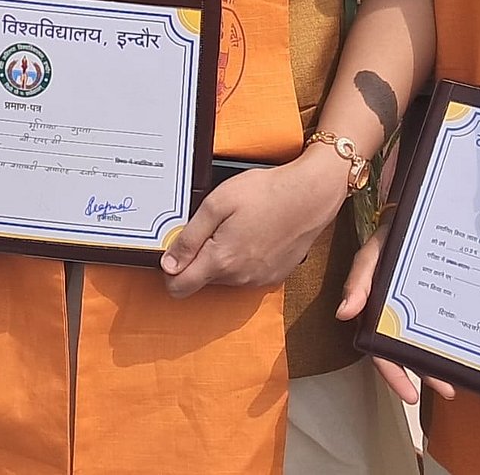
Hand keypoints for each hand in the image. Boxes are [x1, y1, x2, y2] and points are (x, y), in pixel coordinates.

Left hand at [161, 149, 345, 296]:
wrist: (312, 193)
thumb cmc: (267, 192)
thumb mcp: (218, 203)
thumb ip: (189, 237)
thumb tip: (168, 264)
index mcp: (221, 260)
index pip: (179, 288)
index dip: (171, 270)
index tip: (179, 249)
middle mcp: (239, 278)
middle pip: (202, 280)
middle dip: (202, 257)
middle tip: (216, 225)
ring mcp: (259, 279)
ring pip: (226, 277)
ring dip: (225, 257)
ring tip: (240, 225)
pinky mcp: (275, 276)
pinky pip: (248, 274)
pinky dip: (246, 258)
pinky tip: (257, 233)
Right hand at [336, 218, 455, 405]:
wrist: (411, 215)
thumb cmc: (385, 238)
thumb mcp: (369, 256)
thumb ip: (358, 282)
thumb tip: (343, 314)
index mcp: (376, 312)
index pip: (382, 351)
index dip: (394, 375)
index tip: (409, 395)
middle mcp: (396, 316)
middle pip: (408, 353)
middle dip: (426, 374)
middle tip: (448, 391)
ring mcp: (416, 309)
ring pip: (425, 342)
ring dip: (439, 362)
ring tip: (459, 379)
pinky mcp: (434, 299)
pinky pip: (439, 323)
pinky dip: (448, 336)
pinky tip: (463, 346)